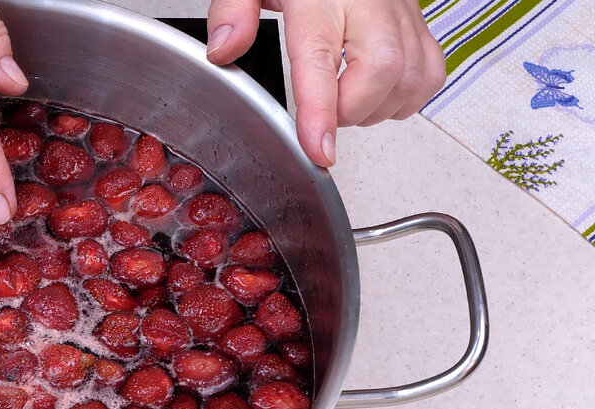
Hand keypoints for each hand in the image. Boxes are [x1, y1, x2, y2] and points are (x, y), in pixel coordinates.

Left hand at [205, 0, 445, 166]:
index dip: (321, 111)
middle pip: (383, 71)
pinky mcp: (419, 21)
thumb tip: (224, 50)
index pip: (322, 59)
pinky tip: (376, 94)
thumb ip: (233, 12)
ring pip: (411, 78)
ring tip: (344, 103)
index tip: (318, 149)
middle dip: (351, 111)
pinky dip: (406, 97)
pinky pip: (430, 72)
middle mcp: (370, 3)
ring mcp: (401, 12)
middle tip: (323, 114)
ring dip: (377, 109)